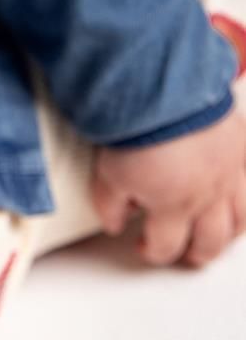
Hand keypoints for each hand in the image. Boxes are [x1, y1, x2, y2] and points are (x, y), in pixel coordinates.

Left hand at [89, 104, 245, 267]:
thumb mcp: (107, 173)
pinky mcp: (241, 147)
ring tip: (214, 233)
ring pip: (239, 220)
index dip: (153, 252)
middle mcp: (207, 196)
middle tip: (185, 252)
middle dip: (195, 253)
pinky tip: (237, 194)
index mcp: (173, 206)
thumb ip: (110, 206)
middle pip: (210, 243)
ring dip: (226, 233)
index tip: (144, 246)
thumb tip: (114, 224)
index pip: (166, 246)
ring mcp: (229, 172)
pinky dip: (244, 195)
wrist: (165, 86)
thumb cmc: (138, 125)